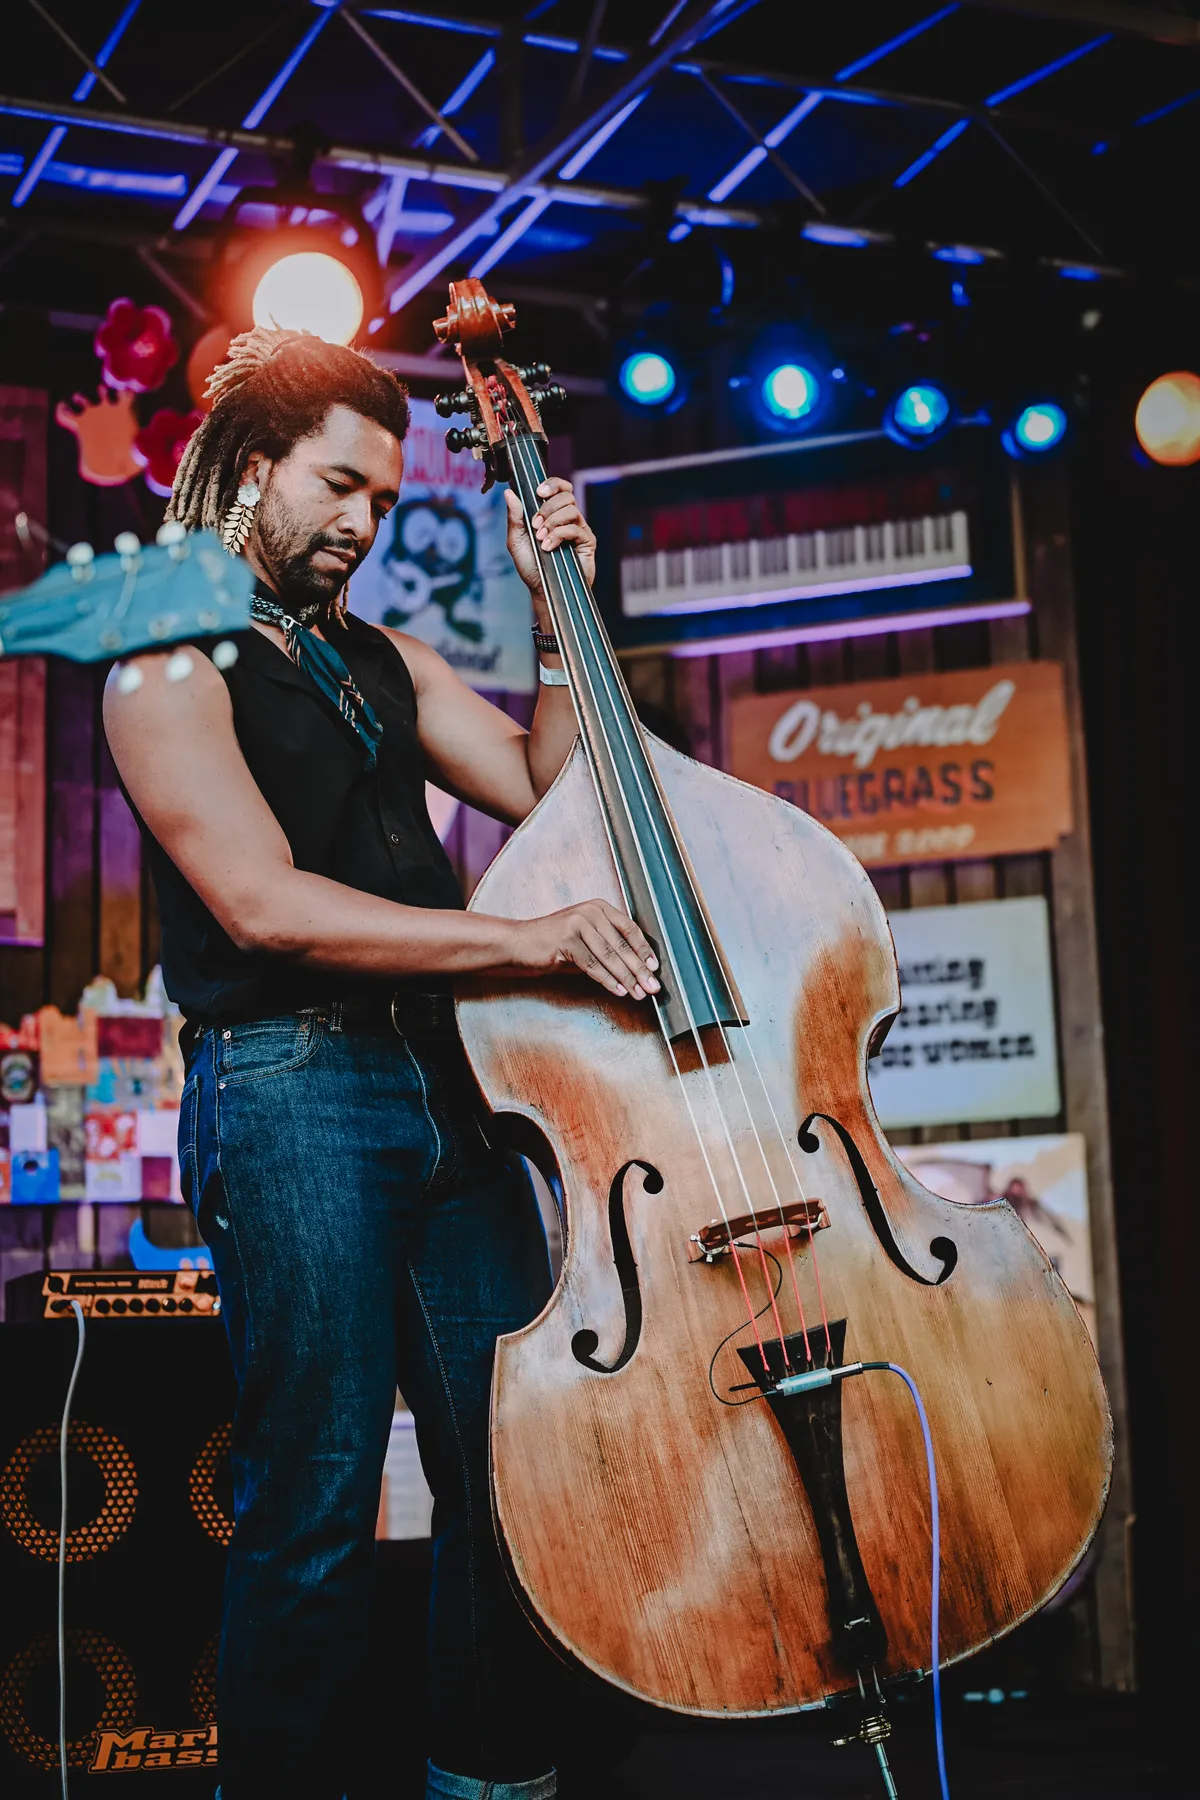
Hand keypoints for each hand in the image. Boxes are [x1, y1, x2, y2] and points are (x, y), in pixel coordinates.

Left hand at [504, 478, 595, 594]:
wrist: (542, 590)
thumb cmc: (531, 566)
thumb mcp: (516, 540)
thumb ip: (514, 517)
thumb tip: (509, 493)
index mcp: (552, 513)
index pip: (559, 487)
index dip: (551, 484)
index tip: (538, 492)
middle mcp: (567, 518)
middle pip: (566, 495)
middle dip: (548, 507)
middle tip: (536, 524)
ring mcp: (579, 529)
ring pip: (571, 509)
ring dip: (552, 522)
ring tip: (541, 539)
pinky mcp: (587, 542)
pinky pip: (575, 528)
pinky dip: (559, 535)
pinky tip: (549, 547)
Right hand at [509, 900, 659, 1000]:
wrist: (519, 943)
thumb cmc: (553, 944)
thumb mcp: (585, 939)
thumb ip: (607, 947)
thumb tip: (635, 968)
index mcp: (599, 908)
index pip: (629, 929)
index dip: (644, 950)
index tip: (655, 968)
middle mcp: (591, 912)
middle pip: (622, 945)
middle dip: (640, 970)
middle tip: (653, 987)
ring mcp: (578, 924)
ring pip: (610, 957)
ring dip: (627, 978)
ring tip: (639, 993)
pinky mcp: (567, 940)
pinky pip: (593, 965)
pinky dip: (608, 980)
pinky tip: (619, 991)